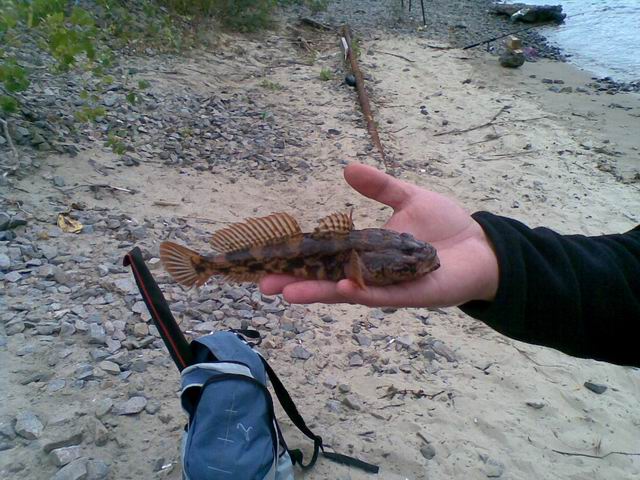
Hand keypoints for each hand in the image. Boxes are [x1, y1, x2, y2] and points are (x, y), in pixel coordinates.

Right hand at [259, 163, 498, 307]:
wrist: (480, 246)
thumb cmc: (446, 226)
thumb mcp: (408, 198)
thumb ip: (379, 187)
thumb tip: (346, 168)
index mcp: (366, 250)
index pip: (325, 255)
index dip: (299, 257)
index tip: (269, 258)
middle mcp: (369, 272)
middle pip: (326, 277)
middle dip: (296, 280)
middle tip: (262, 284)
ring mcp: (386, 286)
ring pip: (346, 290)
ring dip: (318, 291)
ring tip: (287, 292)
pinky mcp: (407, 294)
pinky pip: (379, 295)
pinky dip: (359, 292)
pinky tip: (339, 287)